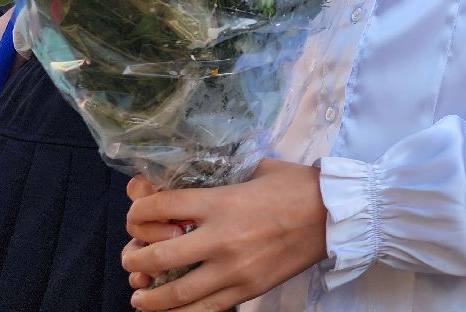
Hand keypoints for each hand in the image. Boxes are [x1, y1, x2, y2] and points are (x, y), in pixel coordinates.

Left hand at [123, 159, 326, 310]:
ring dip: (150, 297)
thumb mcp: (256, 168)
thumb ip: (225, 173)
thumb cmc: (296, 186)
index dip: (139, 213)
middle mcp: (221, 238)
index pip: (162, 207)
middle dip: (136, 259)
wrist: (333, 215)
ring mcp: (233, 269)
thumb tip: (199, 171)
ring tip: (140, 296)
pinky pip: (204, 310)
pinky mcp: (247, 290)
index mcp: (222, 201)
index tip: (136, 216)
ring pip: (176, 292)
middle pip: (159, 255)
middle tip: (132, 259)